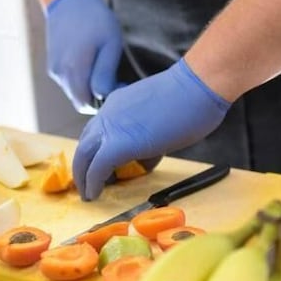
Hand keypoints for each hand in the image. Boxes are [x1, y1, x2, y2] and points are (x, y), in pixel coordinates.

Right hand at [45, 0, 123, 113]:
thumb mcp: (110, 45)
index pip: (86, 105)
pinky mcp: (52, 65)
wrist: (69, 1)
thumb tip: (103, 96)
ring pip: (75, 92)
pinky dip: (81, 80)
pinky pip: (69, 82)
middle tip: (115, 79)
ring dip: (90, 88)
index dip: (105, 102)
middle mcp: (59, 73)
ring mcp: (54, 70)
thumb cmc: (97, 21)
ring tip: (103, 67)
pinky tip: (91, 63)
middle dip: (98, 97)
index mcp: (73, 69)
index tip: (120, 84)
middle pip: (80, 101)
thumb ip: (105, 74)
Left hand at [72, 59, 230, 199]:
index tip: (100, 166)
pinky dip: (92, 183)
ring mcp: (111, 127)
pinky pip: (97, 168)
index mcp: (118, 104)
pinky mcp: (118, 145)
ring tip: (89, 192)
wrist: (198, 86)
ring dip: (83, 176)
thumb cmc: (191, 97)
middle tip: (86, 184)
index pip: (98, 131)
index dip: (95, 151)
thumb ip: (149, 137)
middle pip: (85, 144)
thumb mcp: (161, 118)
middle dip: (82, 167)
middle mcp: (109, 114)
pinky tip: (95, 194)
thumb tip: (146, 159)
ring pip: (84, 155)